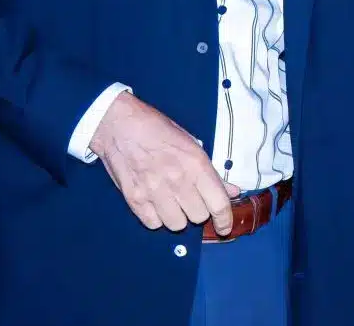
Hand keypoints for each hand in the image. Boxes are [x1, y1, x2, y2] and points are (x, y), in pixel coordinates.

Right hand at [90, 91, 239, 233]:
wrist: (120, 125)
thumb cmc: (159, 130)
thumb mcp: (192, 144)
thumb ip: (212, 172)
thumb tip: (233, 191)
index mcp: (196, 163)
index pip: (218, 203)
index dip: (225, 219)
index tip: (225, 226)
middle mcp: (177, 180)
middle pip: (198, 217)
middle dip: (199, 211)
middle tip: (191, 198)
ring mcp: (154, 191)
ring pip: (177, 225)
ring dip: (178, 217)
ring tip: (173, 201)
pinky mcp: (134, 199)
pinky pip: (153, 224)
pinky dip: (157, 218)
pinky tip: (156, 203)